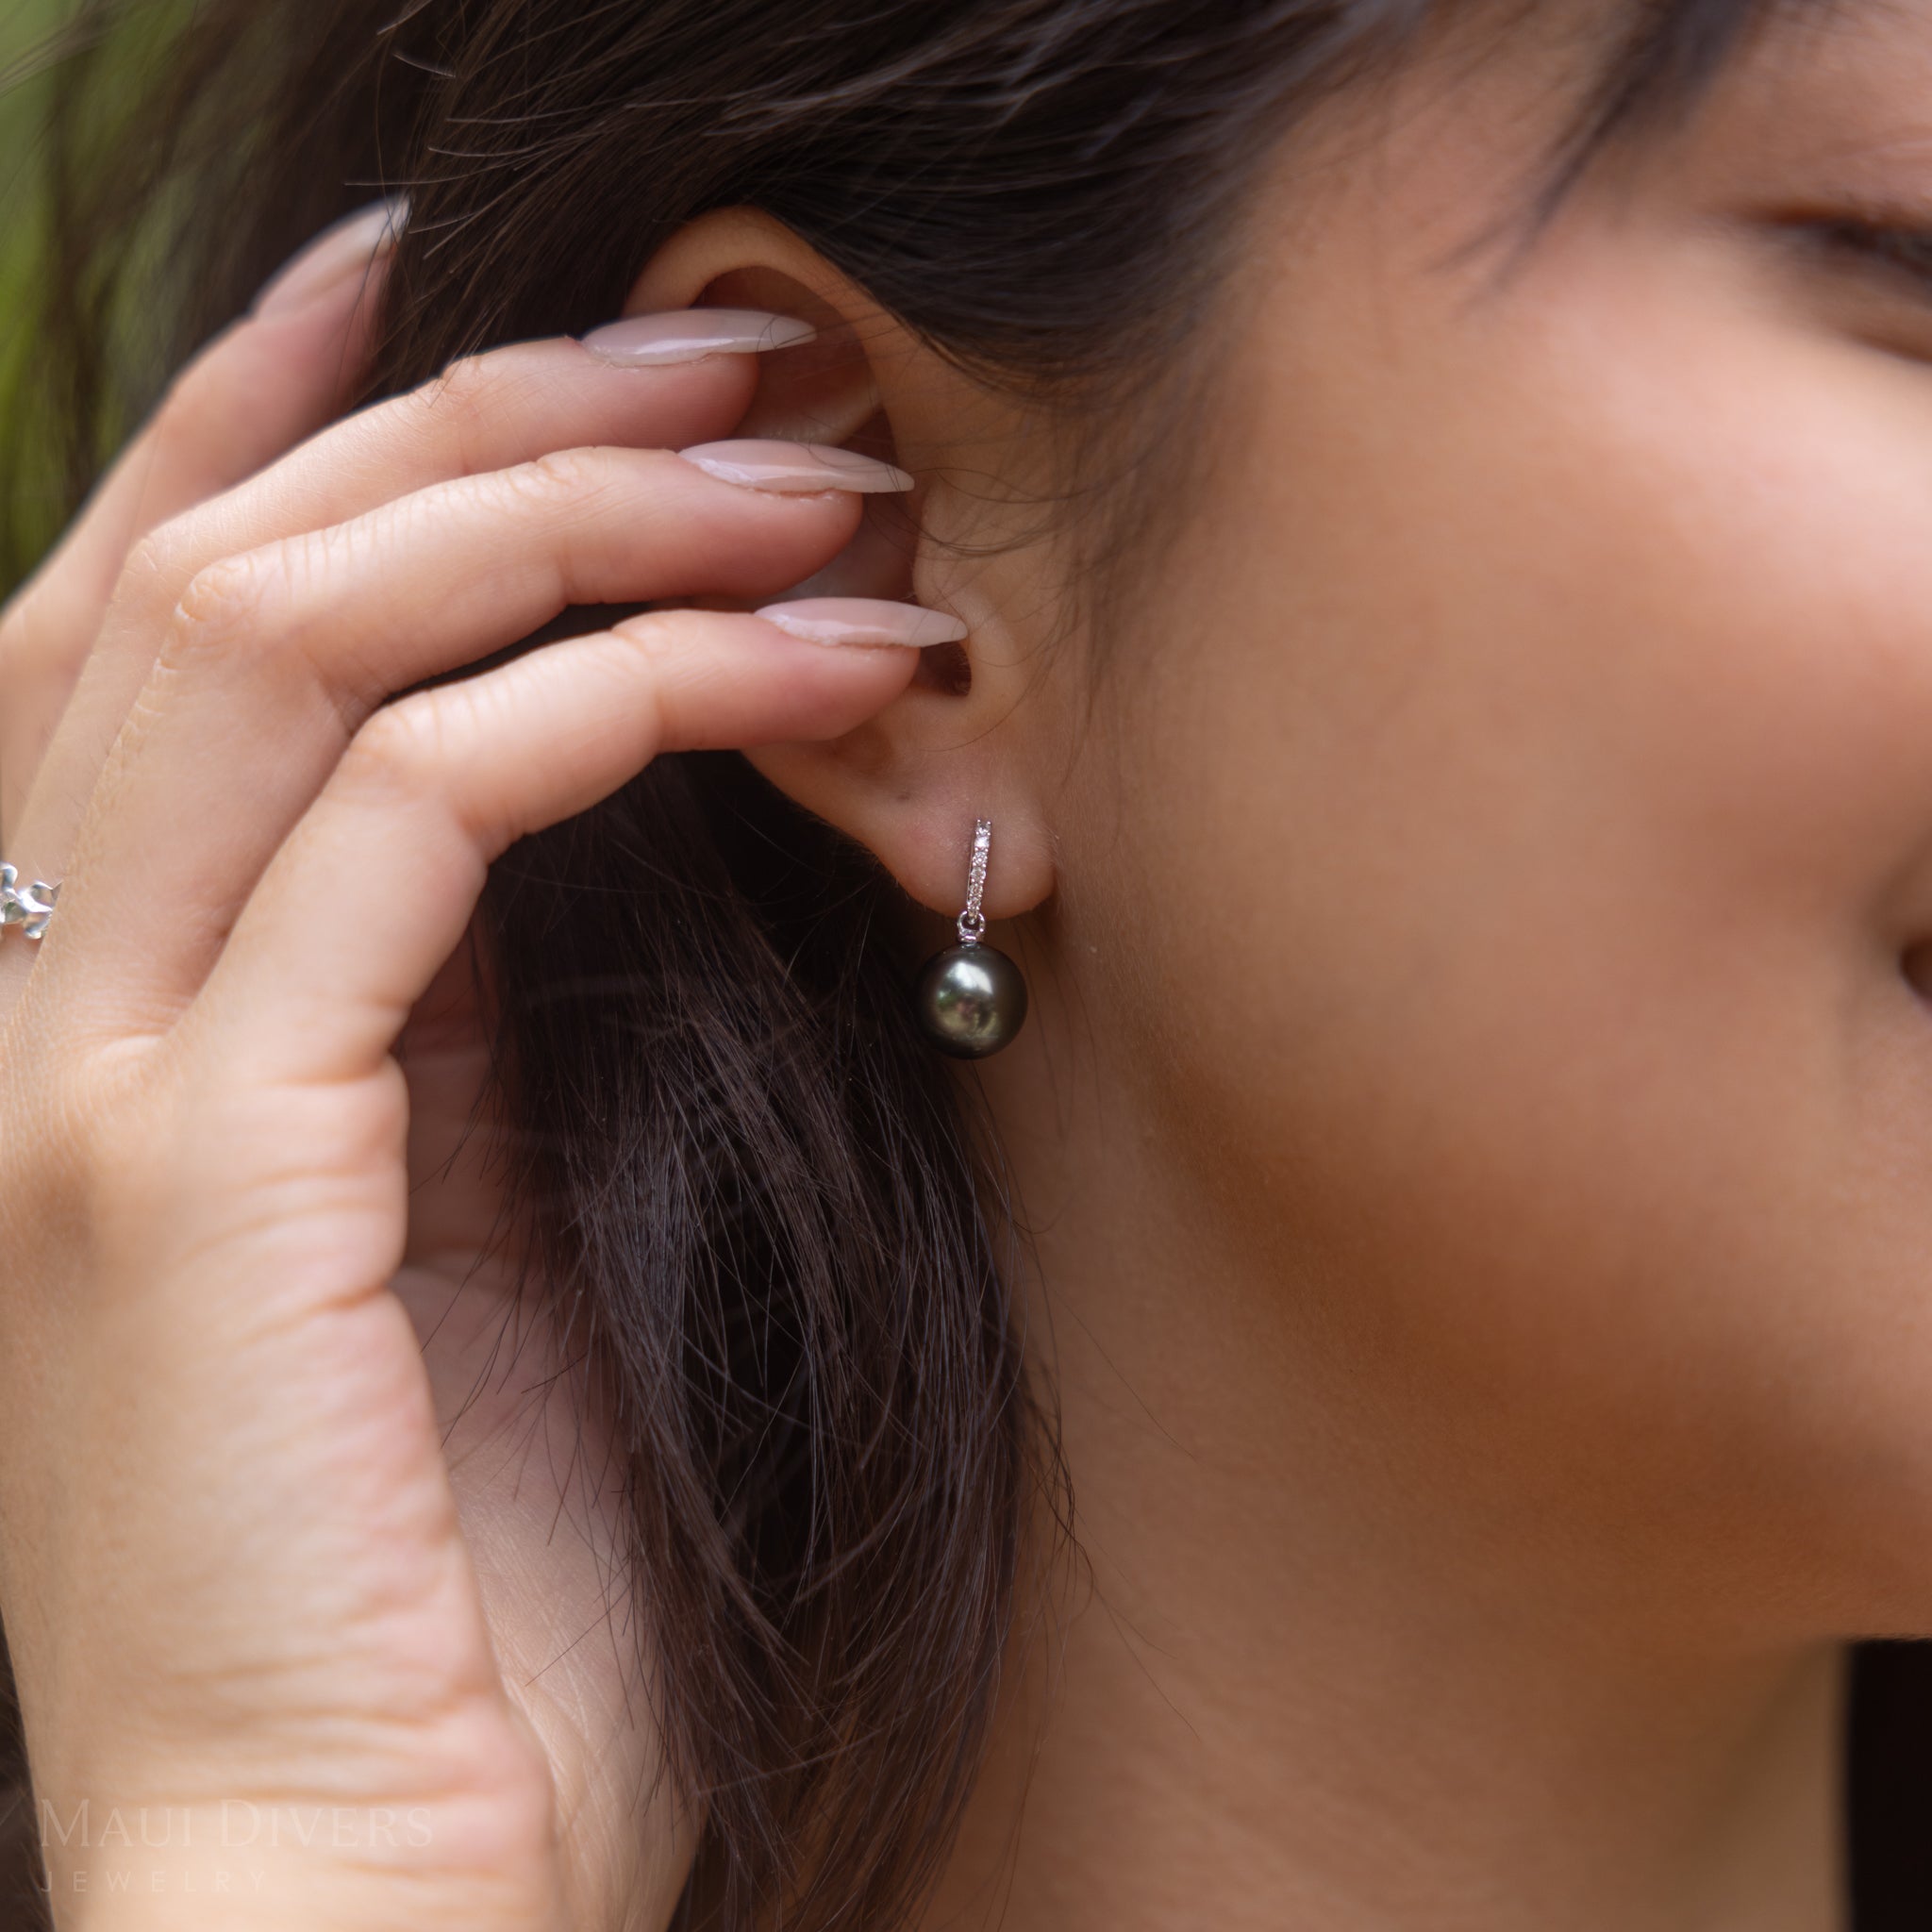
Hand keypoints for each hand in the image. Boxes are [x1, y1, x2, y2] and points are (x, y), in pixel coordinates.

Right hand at [0, 210, 923, 1930]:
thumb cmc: (444, 1590)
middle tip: (732, 358)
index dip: (274, 412)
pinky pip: (403, 825)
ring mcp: (90, 1076)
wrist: (354, 1885)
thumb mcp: (451, 1230)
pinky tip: (787, 673)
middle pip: (226, 573)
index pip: (145, 619)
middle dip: (488, 424)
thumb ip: (445, 1009)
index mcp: (115, 1014)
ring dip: (569, 522)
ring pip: (288, 647)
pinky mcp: (194, 1170)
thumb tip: (539, 786)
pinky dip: (601, 706)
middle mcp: (47, 1005)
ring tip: (809, 477)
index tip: (446, 279)